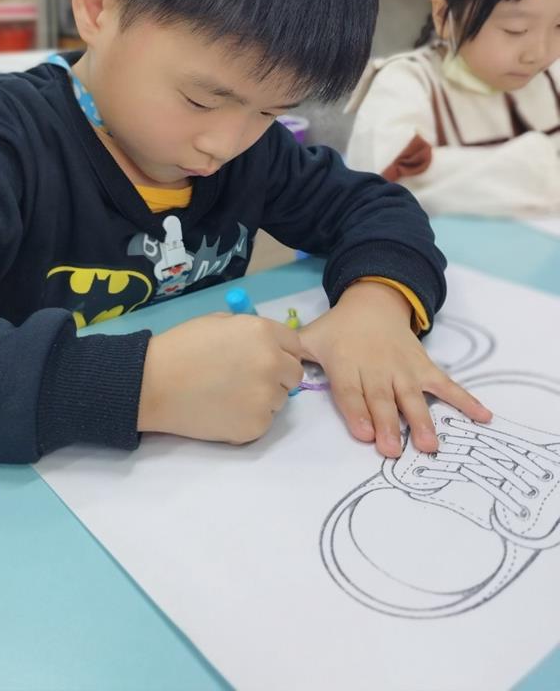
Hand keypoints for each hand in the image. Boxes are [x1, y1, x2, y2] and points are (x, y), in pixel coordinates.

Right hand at [138, 315, 304, 443]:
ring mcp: (266, 397)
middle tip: (248, 380)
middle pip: (293, 374)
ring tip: (229, 395)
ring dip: (263, 397)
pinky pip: (264, 421)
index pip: (294, 345)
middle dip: (277, 376)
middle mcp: (272, 363)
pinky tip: (224, 411)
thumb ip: (250, 331)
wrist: (153, 383)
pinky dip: (249, 418)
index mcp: (263, 333)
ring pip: (280, 399)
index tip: (264, 359)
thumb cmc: (181, 346)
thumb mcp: (219, 322)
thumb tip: (268, 346)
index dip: (280, 351)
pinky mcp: (256, 425)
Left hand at [296, 282, 492, 457]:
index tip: (366, 434)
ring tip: (430, 445)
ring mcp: (403, 368)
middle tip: (394, 450)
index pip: (351, 390)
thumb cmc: (338, 330)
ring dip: (422, 420)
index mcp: (346, 363)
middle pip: (382, 399)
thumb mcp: (311, 337)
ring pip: (412, 396)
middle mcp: (376, 368)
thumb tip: (270, 369)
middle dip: (388, 424)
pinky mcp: (424, 367)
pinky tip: (483, 417)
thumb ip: (292, 355)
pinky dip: (465, 400)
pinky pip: (446, 384)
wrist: (372, 302)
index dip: (357, 411)